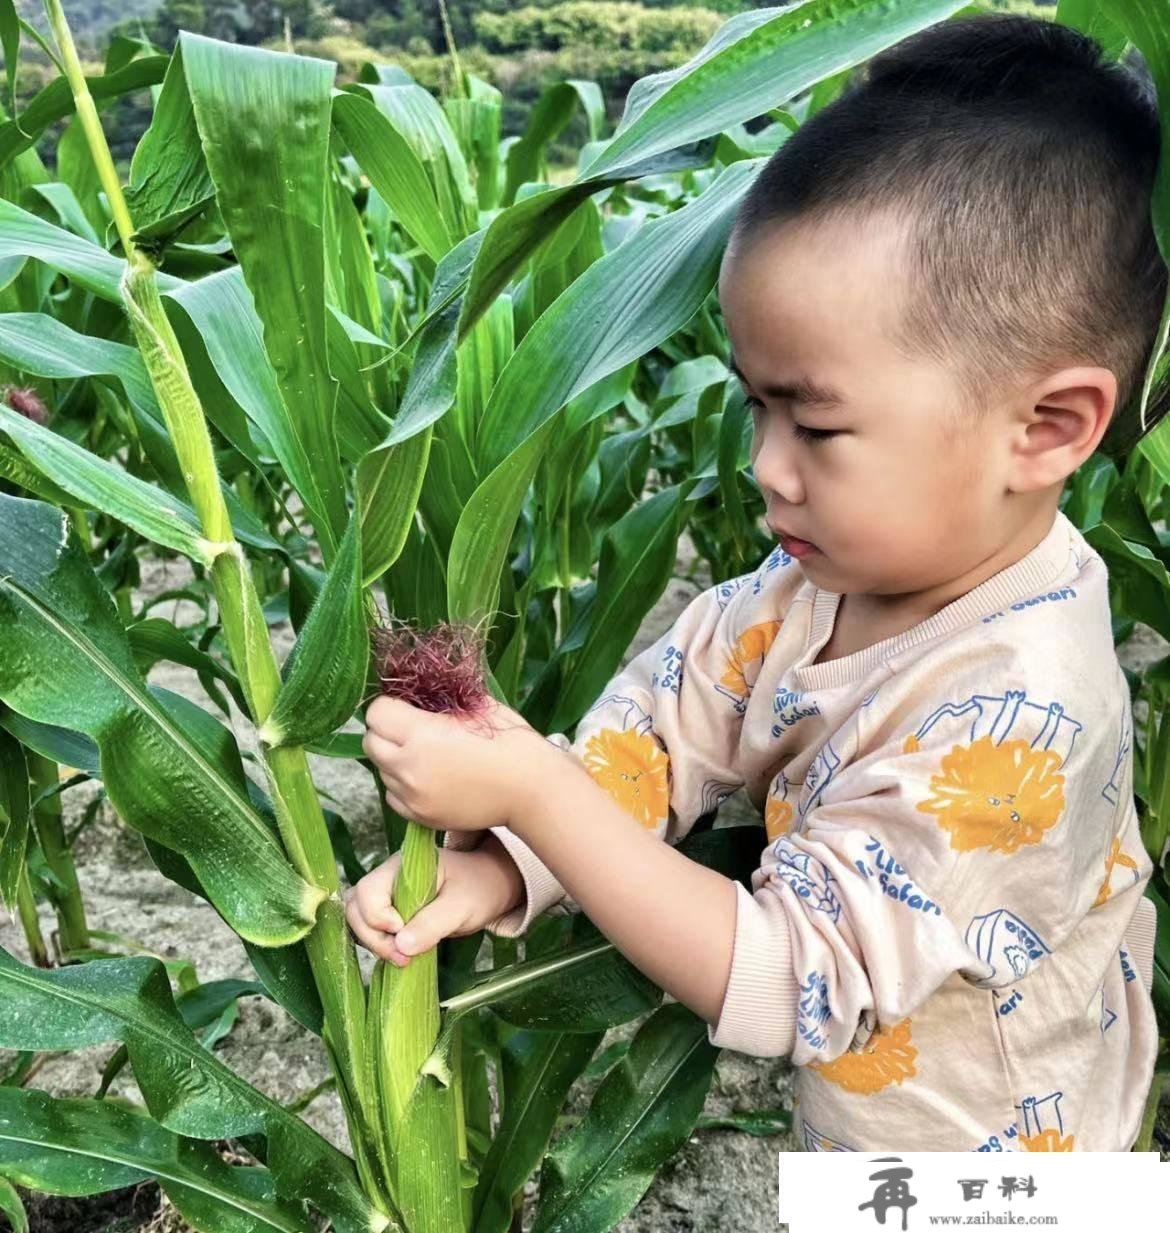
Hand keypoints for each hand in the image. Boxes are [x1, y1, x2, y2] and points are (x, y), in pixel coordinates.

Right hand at [342, 833, 524, 963]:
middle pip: (355, 907)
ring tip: (403, 958)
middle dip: (373, 936)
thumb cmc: (478, 889)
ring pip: (357, 919)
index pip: (368, 892)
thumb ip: (433, 923)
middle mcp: (388, 877)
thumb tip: (402, 945)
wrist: (488, 887)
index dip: (379, 919)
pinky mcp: (390, 911)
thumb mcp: (462, 906)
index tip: (404, 933)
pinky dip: (378, 943)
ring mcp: (386, 894)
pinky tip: (399, 953)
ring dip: (373, 942)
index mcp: (403, 866)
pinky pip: (369, 928)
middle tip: (403, 957)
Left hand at [362, 694, 550, 832]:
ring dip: (393, 758)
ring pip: (380, 770)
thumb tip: (418, 692)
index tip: (409, 706)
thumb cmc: (511, 741)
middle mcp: (409, 767)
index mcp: (422, 734)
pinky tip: (428, 776)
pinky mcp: (420, 817)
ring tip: (424, 754)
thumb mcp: (477, 706)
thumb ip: (440, 699)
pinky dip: (402, 785)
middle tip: (412, 728)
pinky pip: (392, 796)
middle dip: (386, 730)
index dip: (391, 705)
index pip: (377, 713)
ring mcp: (412, 796)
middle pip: (371, 742)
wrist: (530, 789)